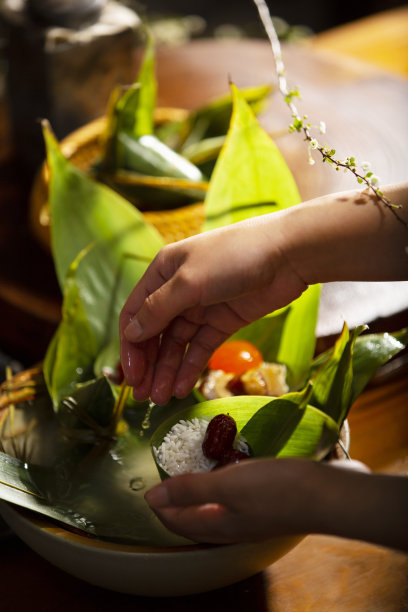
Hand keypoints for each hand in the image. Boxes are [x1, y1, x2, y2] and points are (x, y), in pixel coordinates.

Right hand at [120, 214, 306, 404]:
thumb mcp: (189, 282)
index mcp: (162, 272)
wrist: (287, 254)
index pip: (135, 314)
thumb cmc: (233, 257)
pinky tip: (182, 388)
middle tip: (143, 396)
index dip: (131, 347)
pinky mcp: (223, 321)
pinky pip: (201, 348)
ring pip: (177, 345)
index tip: (131, 376)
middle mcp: (177, 291)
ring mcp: (201, 307)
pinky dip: (191, 367)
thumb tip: (131, 333)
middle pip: (155, 333)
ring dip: (168, 371)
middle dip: (148, 364)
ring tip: (161, 399)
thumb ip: (158, 310)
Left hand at [145, 458, 315, 543]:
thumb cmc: (276, 489)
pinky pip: (232, 508)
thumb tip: (151, 496)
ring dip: (196, 504)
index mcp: (218, 525)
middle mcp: (232, 528)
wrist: (327, 495)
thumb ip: (190, 490)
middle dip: (175, 510)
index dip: (160, 507)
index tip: (147, 491)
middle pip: (194, 524)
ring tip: (189, 486)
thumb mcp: (228, 484)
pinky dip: (219, 498)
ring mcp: (251, 521)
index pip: (178, 521)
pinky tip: (227, 483)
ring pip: (214, 517)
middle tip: (163, 491)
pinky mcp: (267, 509)